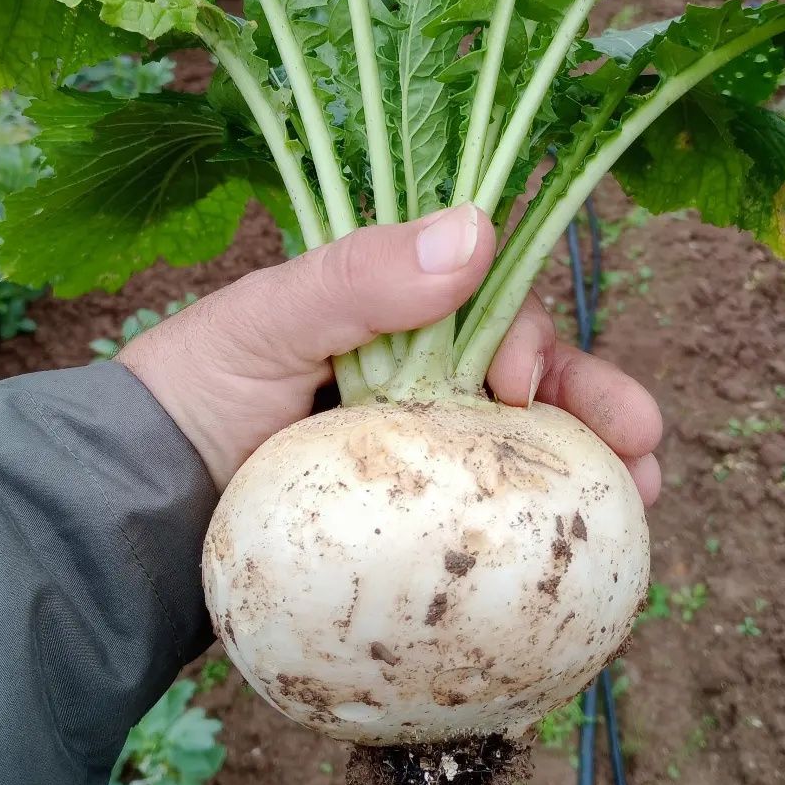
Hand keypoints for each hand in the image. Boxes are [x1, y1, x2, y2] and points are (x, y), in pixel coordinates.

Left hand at [119, 204, 662, 499]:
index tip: (520, 382)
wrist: (138, 510)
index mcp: (393, 318)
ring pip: (525, 451)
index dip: (527, 339)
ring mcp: (417, 455)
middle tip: (646, 444)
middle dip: (596, 403)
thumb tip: (479, 229)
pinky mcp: (411, 522)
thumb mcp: (268, 318)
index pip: (490, 311)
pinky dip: (542, 527)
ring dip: (593, 469)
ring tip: (643, 500)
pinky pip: (489, 518)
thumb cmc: (194, 395)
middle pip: (530, 381)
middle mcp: (417, 380)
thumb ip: (359, 274)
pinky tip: (583, 555)